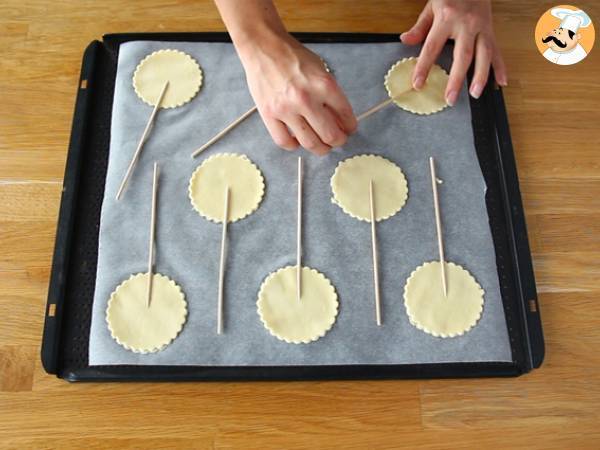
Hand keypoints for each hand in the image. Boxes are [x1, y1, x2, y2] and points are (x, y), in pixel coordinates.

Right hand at [239, 33, 356, 154]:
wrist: (263, 47)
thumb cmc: (292, 57)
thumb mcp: (320, 69)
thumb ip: (330, 95)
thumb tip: (339, 120)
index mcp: (323, 85)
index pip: (346, 115)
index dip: (350, 126)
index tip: (349, 129)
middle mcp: (306, 99)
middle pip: (330, 135)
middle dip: (339, 141)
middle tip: (338, 140)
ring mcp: (286, 109)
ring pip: (309, 143)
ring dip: (320, 148)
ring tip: (322, 146)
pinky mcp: (269, 115)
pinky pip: (284, 141)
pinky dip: (294, 146)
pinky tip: (297, 140)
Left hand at [401, 0, 507, 104]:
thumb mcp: (432, 6)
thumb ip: (420, 27)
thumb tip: (405, 41)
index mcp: (447, 17)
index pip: (432, 46)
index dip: (424, 66)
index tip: (418, 84)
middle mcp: (466, 24)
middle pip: (462, 55)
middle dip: (457, 79)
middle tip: (451, 98)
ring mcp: (481, 27)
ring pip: (484, 54)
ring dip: (481, 76)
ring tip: (476, 93)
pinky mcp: (491, 30)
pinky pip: (497, 50)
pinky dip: (500, 67)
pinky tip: (501, 82)